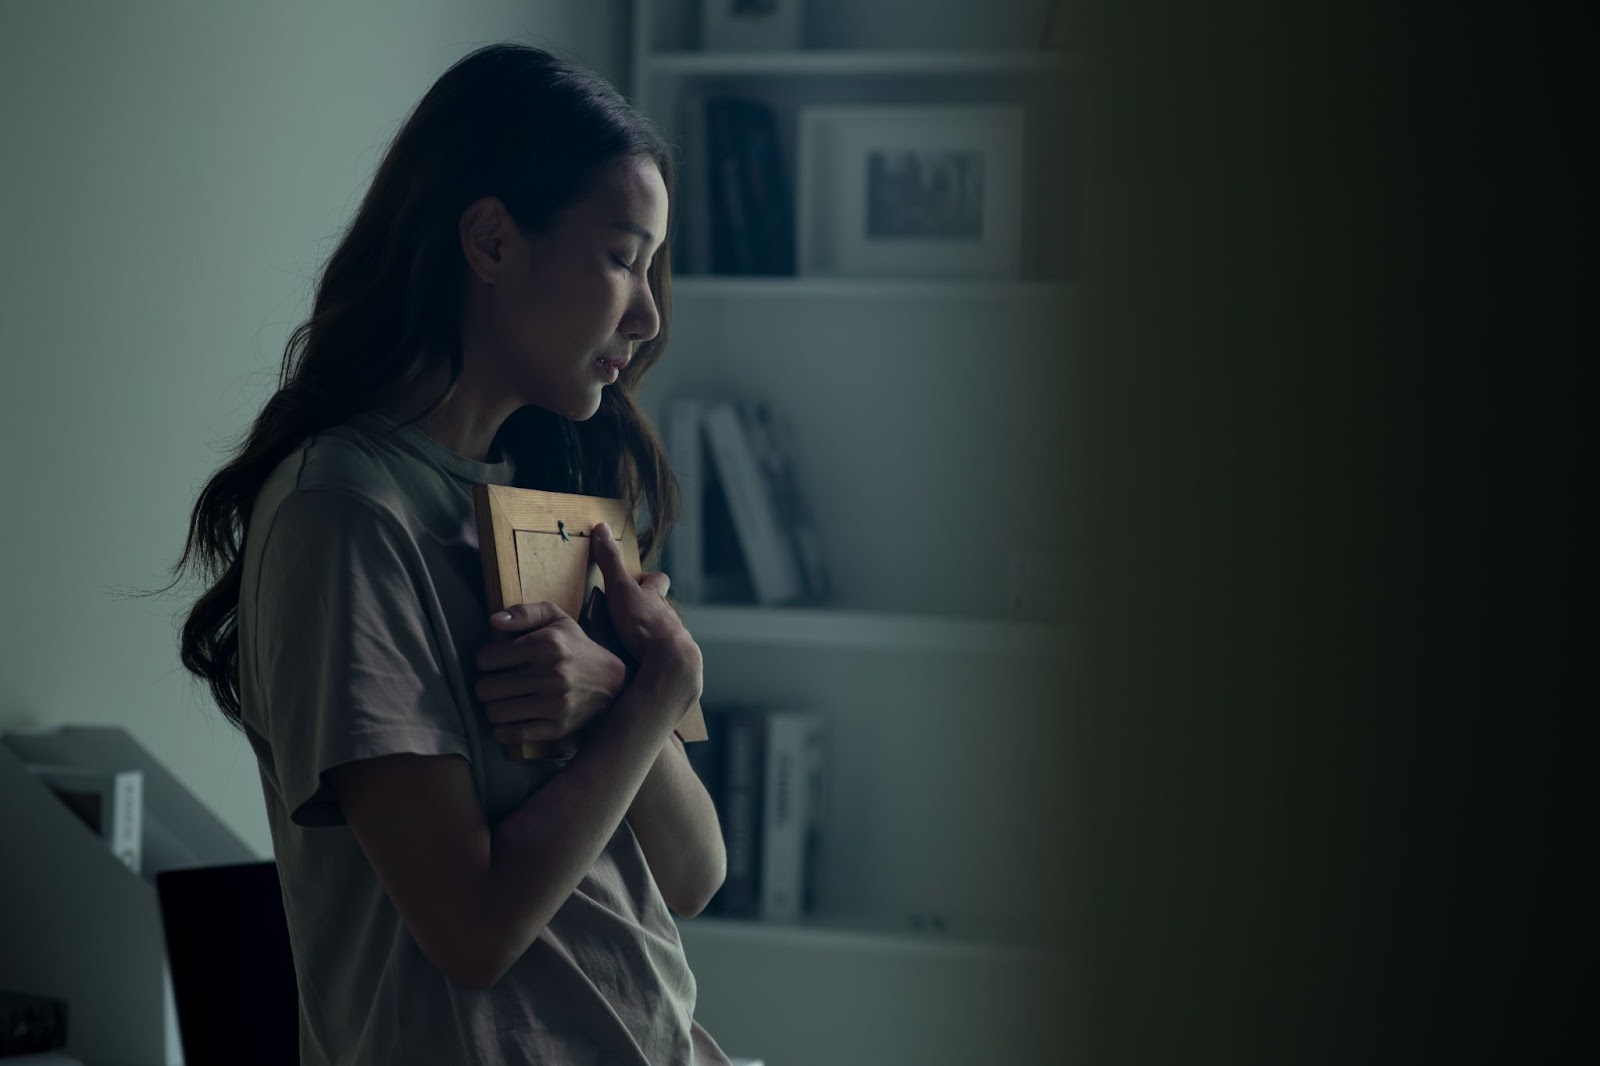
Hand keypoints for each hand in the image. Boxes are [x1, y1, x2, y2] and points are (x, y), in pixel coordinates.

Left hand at [474, 602, 627, 747]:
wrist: (611, 681)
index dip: (485, 660)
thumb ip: (524, 612)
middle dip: (485, 685)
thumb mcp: (555, 618)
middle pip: (485, 688)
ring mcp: (555, 704)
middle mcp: (551, 674)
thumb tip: (493, 621)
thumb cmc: (575, 646)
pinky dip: (503, 730)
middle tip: (496, 683)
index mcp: (546, 644)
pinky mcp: (557, 727)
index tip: (495, 662)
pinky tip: (510, 719)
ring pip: (495, 713)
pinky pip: (513, 735)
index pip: (485, 659)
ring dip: (493, 707)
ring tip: (503, 700)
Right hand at [589, 522, 700, 682]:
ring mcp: (671, 641)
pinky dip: (650, 660)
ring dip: (649, 637)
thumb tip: (601, 527)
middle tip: (631, 615)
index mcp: (655, 598)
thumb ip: (610, 562)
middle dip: (650, 610)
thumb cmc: (644, 623)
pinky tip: (636, 667)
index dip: (649, 578)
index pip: (658, 580)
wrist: (668, 661)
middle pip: (663, 608)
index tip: (639, 579)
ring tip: (630, 645)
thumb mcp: (621, 588)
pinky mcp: (668, 663)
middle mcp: (668, 617)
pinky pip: (659, 658)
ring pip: (663, 633)